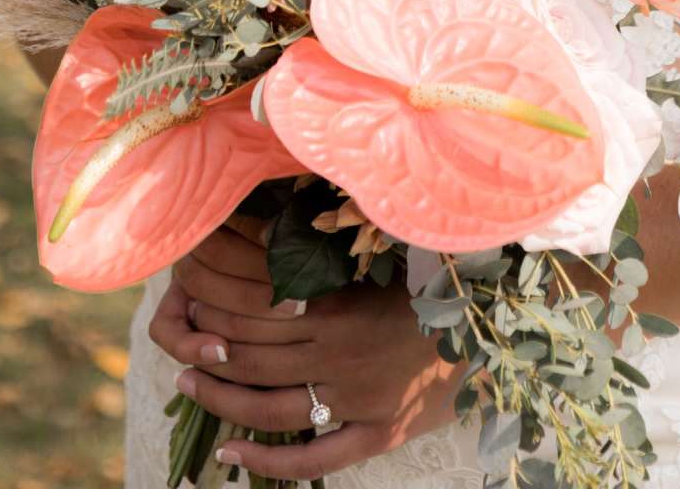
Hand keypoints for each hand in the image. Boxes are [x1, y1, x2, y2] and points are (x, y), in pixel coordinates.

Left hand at [148, 216, 465, 480]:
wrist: (501, 323)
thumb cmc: (440, 275)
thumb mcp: (387, 245)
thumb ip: (337, 236)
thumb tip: (281, 216)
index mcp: (340, 302)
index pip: (254, 302)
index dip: (214, 294)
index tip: (188, 284)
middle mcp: (340, 353)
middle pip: (252, 352)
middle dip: (206, 342)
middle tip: (178, 333)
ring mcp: (357, 399)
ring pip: (269, 407)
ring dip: (221, 396)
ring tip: (187, 382)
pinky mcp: (378, 434)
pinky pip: (312, 458)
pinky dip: (267, 463)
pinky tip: (230, 457)